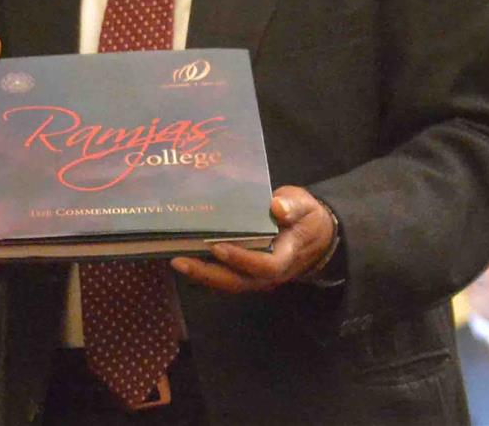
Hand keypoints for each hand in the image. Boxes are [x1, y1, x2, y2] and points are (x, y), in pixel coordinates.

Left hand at [170, 186, 336, 292]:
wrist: (314, 237)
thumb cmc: (305, 217)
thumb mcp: (304, 205)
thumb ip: (292, 206)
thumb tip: (277, 207)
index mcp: (287, 256)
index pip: (266, 265)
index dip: (242, 259)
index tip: (218, 247)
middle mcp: (270, 273)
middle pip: (238, 281)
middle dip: (207, 273)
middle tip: (179, 261)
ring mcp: (256, 276)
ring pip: (227, 282)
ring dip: (201, 274)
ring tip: (175, 261)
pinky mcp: (245, 273)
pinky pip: (224, 276)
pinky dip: (204, 270)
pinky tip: (182, 256)